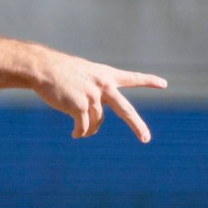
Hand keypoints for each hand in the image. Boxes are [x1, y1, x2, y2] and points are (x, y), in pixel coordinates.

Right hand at [29, 51, 166, 140]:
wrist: (43, 68)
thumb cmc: (59, 71)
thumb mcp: (84, 74)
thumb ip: (95, 90)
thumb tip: (95, 117)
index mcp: (106, 75)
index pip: (132, 78)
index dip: (148, 81)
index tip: (164, 84)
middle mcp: (104, 86)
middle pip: (126, 110)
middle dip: (137, 126)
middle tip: (146, 139)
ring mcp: (93, 97)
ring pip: (97, 122)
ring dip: (89, 129)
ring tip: (81, 131)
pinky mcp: (80, 106)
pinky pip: (83, 127)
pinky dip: (80, 132)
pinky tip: (75, 134)